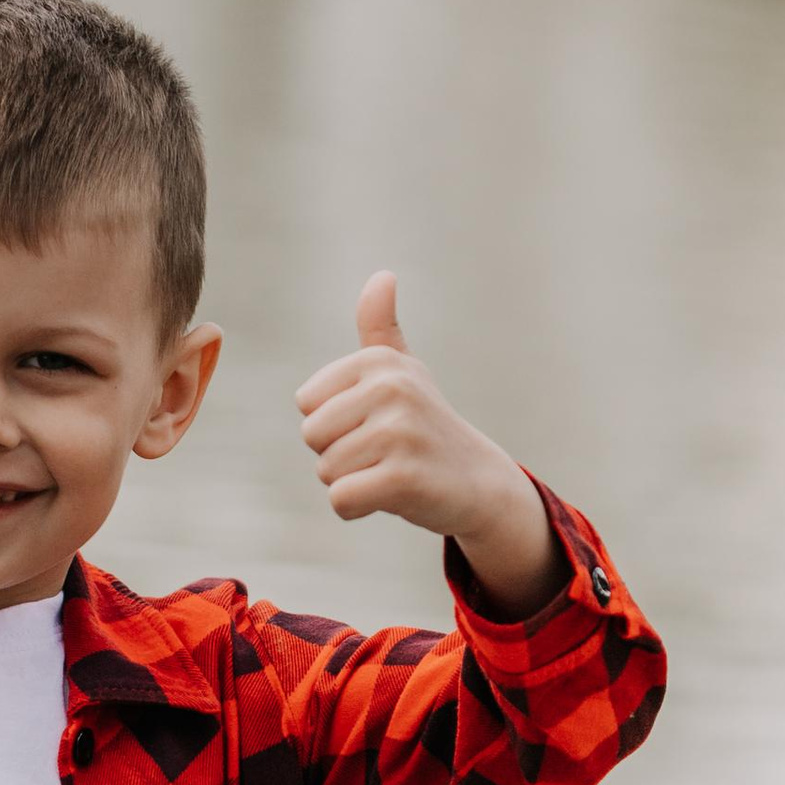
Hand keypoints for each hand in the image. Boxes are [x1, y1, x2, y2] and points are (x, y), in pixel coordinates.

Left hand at [295, 274, 561, 613]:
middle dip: (339, 456)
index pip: (307, 404)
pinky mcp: (403, 477)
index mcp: (380, 362)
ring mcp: (399, 432)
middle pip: (312, 437)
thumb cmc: (426, 427)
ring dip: (353, 483)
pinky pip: (341, 500)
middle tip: (384, 454)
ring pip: (326, 472)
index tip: (374, 425)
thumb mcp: (403, 372)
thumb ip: (381, 329)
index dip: (333, 425)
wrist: (477, 482)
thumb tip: (382, 276)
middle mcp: (391, 389)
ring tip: (392, 471)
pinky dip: (358, 508)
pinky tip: (393, 496)